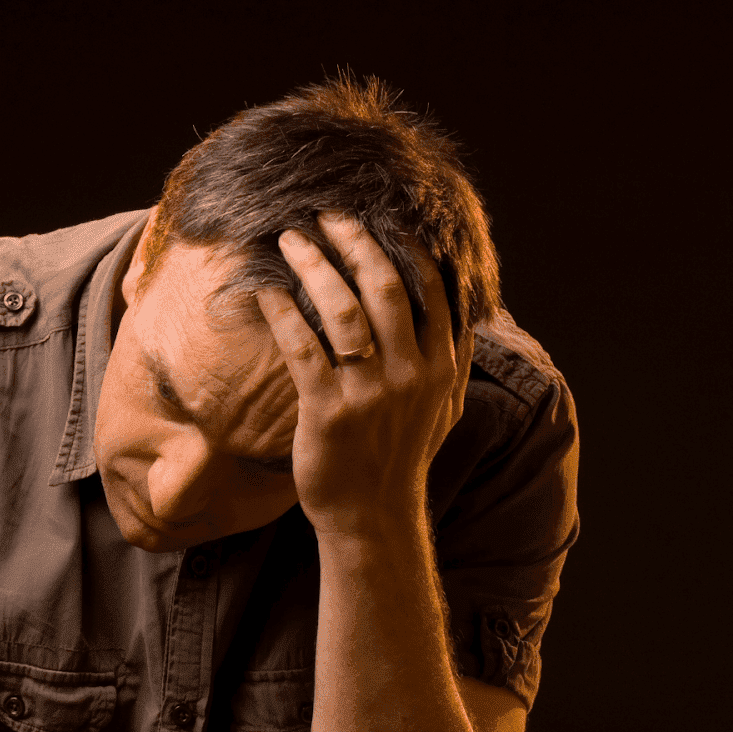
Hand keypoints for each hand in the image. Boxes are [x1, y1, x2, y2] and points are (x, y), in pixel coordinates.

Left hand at [254, 211, 473, 537]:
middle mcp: (410, 374)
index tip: (376, 216)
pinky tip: (263, 288)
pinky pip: (302, 347)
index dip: (403, 244)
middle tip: (326, 215)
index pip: (429, 288)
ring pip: (343, 310)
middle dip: (354, 241)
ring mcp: (369, 393)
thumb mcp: (445, 407)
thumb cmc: (402, 456)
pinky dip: (281, 311)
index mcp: (440, 366)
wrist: (373, 516)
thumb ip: (457, 358)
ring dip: (314, 266)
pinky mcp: (328, 412)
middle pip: (384, 286)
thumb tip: (470, 311)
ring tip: (292, 240)